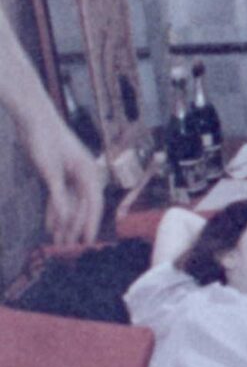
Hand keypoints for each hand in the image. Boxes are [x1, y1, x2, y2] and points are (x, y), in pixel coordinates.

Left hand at [24, 113, 102, 245]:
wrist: (33, 119)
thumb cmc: (44, 141)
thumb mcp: (49, 170)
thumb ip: (58, 195)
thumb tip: (64, 218)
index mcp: (88, 173)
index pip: (93, 204)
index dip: (90, 224)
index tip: (87, 242)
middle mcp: (84, 175)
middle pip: (82, 207)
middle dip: (74, 227)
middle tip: (67, 247)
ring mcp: (71, 174)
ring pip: (70, 203)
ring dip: (63, 222)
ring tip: (57, 240)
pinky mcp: (58, 173)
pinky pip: (59, 197)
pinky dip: (54, 210)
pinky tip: (49, 224)